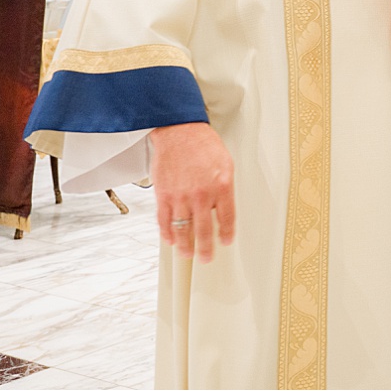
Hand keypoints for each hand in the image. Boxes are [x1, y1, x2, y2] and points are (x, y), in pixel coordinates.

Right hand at [150, 122, 235, 261]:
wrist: (179, 132)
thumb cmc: (204, 145)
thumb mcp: (226, 164)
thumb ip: (225, 188)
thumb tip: (222, 207)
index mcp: (222, 186)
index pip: (227, 218)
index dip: (227, 233)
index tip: (226, 242)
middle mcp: (202, 195)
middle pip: (204, 230)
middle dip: (206, 248)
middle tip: (206, 258)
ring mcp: (181, 197)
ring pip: (183, 230)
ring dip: (185, 246)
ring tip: (188, 254)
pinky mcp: (163, 195)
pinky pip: (164, 220)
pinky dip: (167, 233)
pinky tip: (170, 240)